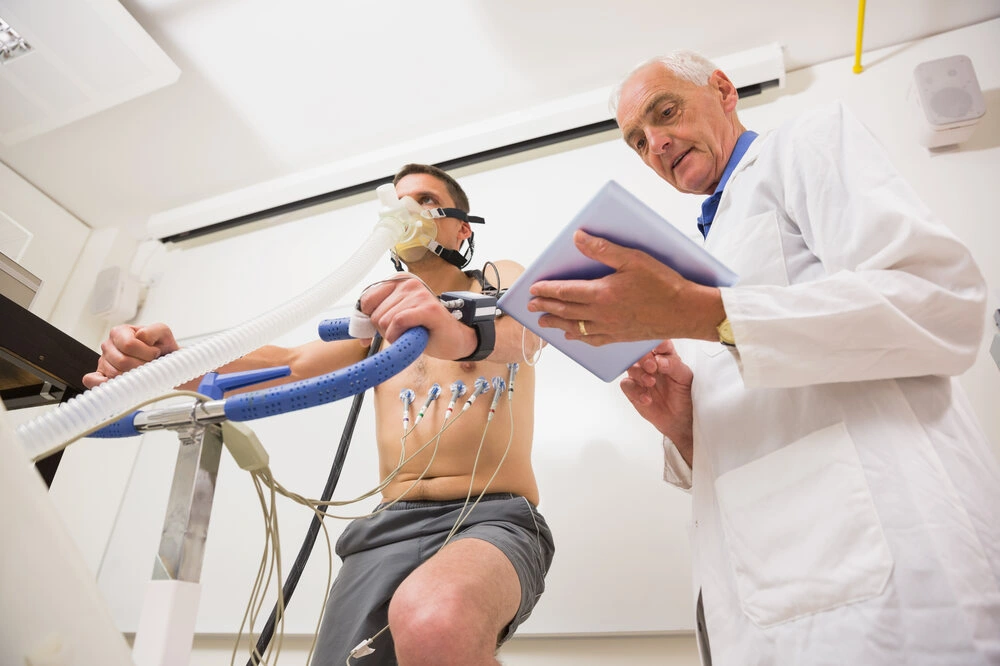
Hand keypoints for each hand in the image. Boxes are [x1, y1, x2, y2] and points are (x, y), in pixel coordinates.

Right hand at [83, 323, 179, 388]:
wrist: (163, 362)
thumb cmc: (159, 348)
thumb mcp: (162, 333)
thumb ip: (154, 330)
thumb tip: (141, 336)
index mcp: (120, 332)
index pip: (129, 345)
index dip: (147, 353)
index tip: (156, 353)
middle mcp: (108, 346)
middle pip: (122, 361)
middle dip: (142, 366)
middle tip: (151, 365)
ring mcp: (103, 361)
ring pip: (115, 374)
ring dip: (134, 377)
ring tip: (142, 372)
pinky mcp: (101, 376)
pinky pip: (91, 380)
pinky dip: (102, 384)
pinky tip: (117, 384)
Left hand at [358, 275, 476, 360]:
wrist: (454, 339)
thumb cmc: (425, 329)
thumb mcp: (396, 319)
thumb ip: (376, 318)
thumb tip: (356, 331)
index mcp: (397, 281)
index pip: (365, 301)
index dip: (368, 321)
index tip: (379, 330)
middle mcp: (408, 283)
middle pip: (374, 314)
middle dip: (385, 330)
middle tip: (404, 331)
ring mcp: (419, 293)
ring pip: (385, 320)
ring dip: (395, 335)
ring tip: (413, 332)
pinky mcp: (428, 308)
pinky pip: (398, 322)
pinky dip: (399, 335)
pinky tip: (411, 336)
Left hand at [526, 230, 723, 344]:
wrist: (685, 312)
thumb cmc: (663, 284)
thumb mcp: (633, 259)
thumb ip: (603, 250)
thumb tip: (578, 238)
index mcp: (602, 293)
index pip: (565, 292)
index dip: (547, 291)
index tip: (533, 289)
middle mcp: (601, 314)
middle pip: (565, 311)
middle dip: (546, 308)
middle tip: (531, 308)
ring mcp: (610, 328)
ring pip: (576, 328)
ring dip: (557, 325)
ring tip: (544, 323)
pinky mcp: (620, 337)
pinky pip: (593, 340)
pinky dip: (579, 338)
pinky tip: (574, 337)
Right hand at [620, 340, 693, 462]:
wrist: (679, 419)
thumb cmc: (684, 395)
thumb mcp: (685, 378)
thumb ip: (674, 366)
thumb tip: (659, 360)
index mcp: (666, 356)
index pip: (659, 344)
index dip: (657, 343)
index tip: (659, 348)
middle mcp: (651, 363)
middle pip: (640, 353)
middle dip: (645, 358)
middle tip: (652, 366)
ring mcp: (640, 376)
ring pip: (631, 367)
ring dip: (640, 374)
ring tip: (650, 383)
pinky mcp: (633, 390)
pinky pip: (627, 385)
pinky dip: (636, 391)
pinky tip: (647, 399)